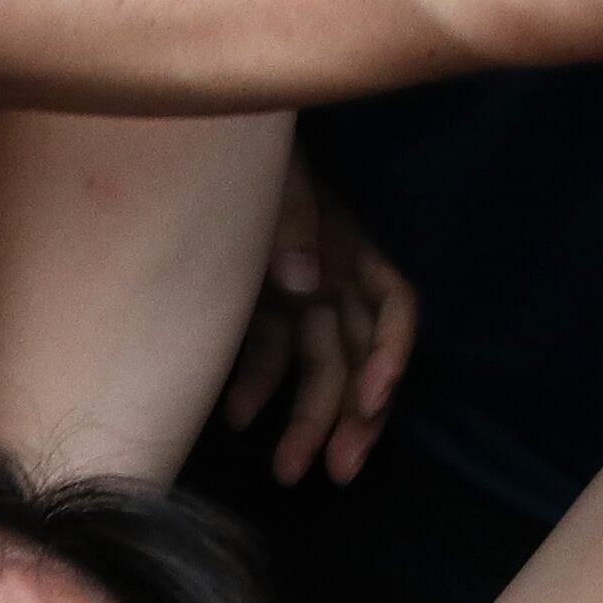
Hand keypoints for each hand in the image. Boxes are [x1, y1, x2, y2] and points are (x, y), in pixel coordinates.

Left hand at [214, 160, 414, 483]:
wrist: (209, 129)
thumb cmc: (253, 140)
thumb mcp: (278, 167)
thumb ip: (292, 217)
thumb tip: (305, 282)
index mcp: (359, 240)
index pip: (393, 306)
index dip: (390, 353)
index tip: (372, 397)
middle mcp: (341, 274)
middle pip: (359, 354)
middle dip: (352, 417)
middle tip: (338, 472)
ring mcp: (305, 293)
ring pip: (319, 367)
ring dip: (308, 421)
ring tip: (288, 473)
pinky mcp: (268, 304)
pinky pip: (270, 353)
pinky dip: (255, 386)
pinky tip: (237, 418)